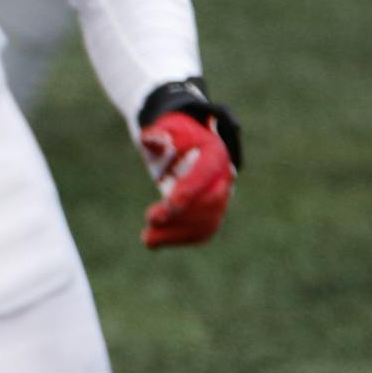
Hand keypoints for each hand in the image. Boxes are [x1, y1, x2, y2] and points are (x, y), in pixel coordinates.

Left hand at [136, 82, 242, 248]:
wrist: (186, 148)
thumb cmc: (173, 138)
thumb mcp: (163, 130)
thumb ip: (156, 135)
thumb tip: (153, 140)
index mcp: (215, 154)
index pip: (205, 174)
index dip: (187, 191)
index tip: (166, 206)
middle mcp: (224, 178)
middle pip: (210, 202)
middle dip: (181, 215)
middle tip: (150, 220)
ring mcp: (221, 198)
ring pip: (207, 222)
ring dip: (178, 233)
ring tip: (147, 239)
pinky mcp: (212, 214)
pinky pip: (202, 231)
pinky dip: (180, 239)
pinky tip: (155, 242)